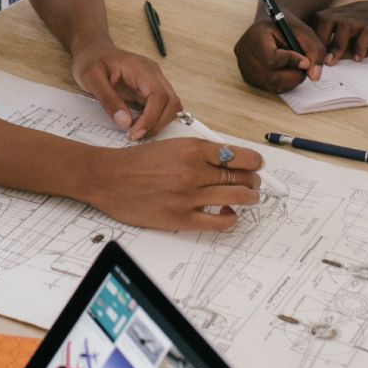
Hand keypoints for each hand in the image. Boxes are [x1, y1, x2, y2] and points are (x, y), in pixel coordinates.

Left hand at [72, 42, 181, 139]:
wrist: (93, 51)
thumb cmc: (91, 61)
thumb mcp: (91, 78)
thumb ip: (108, 100)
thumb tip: (125, 122)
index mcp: (140, 68)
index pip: (159, 95)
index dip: (151, 118)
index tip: (134, 133)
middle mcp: (153, 73)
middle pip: (171, 102)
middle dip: (157, 124)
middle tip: (134, 136)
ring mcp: (154, 81)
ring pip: (171, 106)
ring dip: (158, 123)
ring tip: (135, 131)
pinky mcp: (150, 89)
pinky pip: (162, 107)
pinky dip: (155, 120)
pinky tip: (138, 125)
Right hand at [88, 138, 264, 230]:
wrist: (109, 178)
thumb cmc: (137, 161)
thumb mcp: (171, 145)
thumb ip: (198, 152)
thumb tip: (226, 160)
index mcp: (192, 148)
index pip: (237, 155)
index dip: (254, 162)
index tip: (257, 164)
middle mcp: (193, 171)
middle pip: (240, 177)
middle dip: (253, 181)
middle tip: (254, 183)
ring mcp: (188, 196)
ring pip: (236, 198)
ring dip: (249, 198)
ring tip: (249, 198)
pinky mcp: (181, 218)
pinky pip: (218, 222)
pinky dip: (231, 218)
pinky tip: (229, 214)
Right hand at [233, 16, 326, 92]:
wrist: (274, 27)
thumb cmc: (290, 28)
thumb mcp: (305, 33)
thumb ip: (315, 52)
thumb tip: (314, 76)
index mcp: (255, 35)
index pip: (271, 58)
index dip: (291, 62)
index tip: (306, 60)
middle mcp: (244, 51)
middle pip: (271, 76)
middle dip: (293, 75)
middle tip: (304, 66)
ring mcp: (243, 66)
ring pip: (271, 84)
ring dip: (289, 80)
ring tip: (296, 67)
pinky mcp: (247, 77)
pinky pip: (268, 88)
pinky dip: (282, 83)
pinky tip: (286, 71)